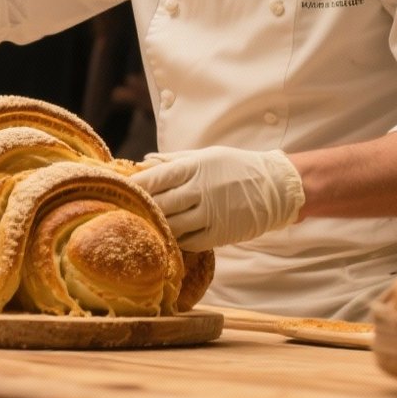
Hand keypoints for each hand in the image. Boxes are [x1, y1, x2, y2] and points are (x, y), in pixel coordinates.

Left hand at [129, 146, 304, 251]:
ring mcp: (210, 214)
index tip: (119, 191)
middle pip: (157, 204)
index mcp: (193, 167)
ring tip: (143, 227)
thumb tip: (143, 162)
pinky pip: (188, 241)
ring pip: (170, 226)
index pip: (153, 179)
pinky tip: (169, 236)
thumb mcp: (207, 155)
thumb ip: (174, 161)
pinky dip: (175, 240)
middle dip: (138, 209)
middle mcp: (199, 190)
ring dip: (155, 227)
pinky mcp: (219, 234)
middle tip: (123, 213)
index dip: (132, 187)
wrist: (278, 187)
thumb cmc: (237, 167)